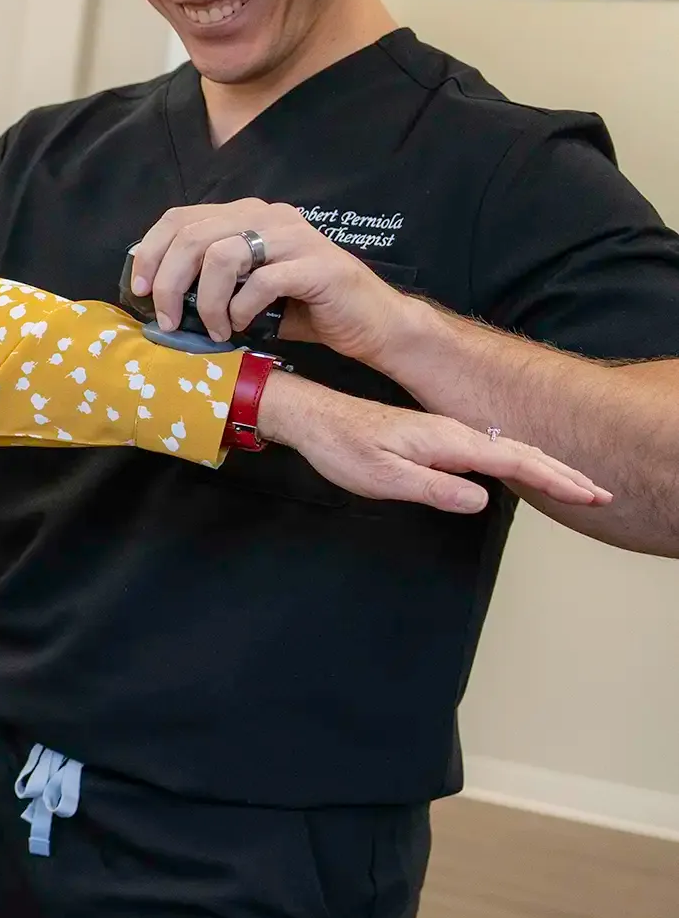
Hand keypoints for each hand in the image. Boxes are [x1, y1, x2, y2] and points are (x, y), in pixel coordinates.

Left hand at [129, 199, 411, 359]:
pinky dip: (241, 310)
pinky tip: (243, 326)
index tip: (140, 290)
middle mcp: (268, 216)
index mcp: (247, 215)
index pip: (180, 218)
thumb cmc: (302, 309)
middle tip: (170, 320)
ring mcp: (294, 237)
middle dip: (169, 284)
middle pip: (193, 236)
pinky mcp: (316, 264)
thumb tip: (155, 295)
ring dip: (208, 302)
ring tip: (216, 329)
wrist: (370, 324)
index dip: (151, 253)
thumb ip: (208, 278)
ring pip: (221, 256)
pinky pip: (260, 282)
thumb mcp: (243, 288)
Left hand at [255, 372, 611, 513]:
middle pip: (522, 454)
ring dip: (546, 467)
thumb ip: (434, 487)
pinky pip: (490, 449)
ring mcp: (446, 433)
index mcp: (449, 441)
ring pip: (509, 450)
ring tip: (575, 485)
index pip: (516, 463)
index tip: (588, 496)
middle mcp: (454, 432)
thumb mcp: (384, 477)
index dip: (556, 481)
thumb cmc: (343, 446)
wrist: (316, 417)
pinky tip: (523, 470)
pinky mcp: (435, 437)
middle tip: (600, 494)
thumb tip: (480, 500)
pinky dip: (519, 461)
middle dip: (563, 474)